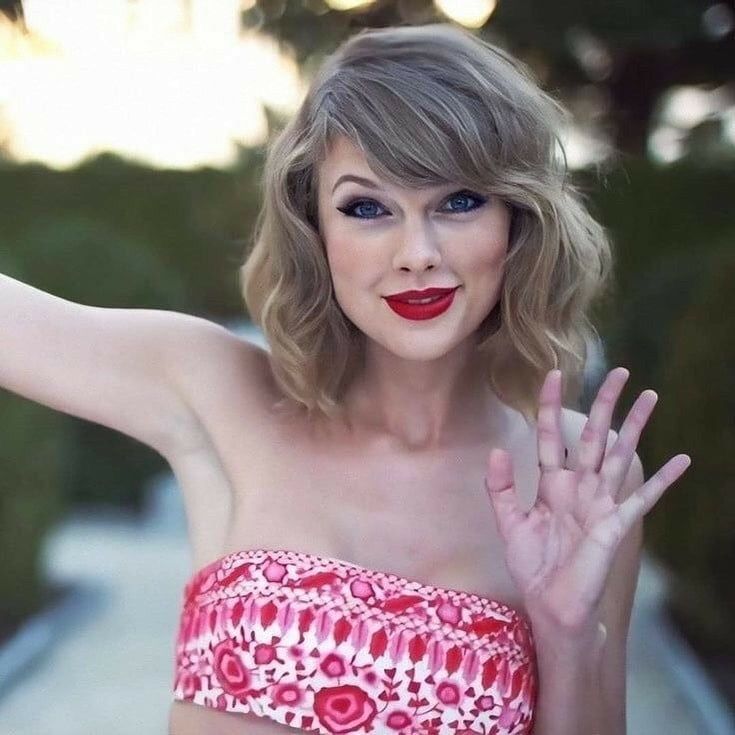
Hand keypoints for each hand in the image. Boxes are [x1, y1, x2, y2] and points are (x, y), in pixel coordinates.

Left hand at [484, 367, 690, 634]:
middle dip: (606, 404)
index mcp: (552, 485)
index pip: (553, 437)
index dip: (553, 407)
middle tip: (619, 372)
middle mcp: (580, 487)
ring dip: (636, 427)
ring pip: (621, 456)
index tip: (555, 375)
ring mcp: (601, 504)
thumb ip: (502, 488)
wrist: (551, 606)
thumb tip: (497, 449)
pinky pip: (643, 498)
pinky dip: (663, 480)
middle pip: (595, 437)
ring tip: (650, 396)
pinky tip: (683, 459)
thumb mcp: (510, 523)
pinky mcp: (615, 525)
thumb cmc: (533, 566)